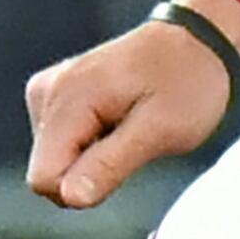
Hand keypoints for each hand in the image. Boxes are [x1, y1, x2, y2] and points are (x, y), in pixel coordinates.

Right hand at [23, 0, 239, 209]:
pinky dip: (93, 141)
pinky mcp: (55, 93)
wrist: (195, 40)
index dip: (84, 188)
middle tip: (134, 142)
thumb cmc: (187, 83)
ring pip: (55, 159)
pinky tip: (120, 118)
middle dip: (91, 171)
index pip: (44, 178)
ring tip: (131, 125)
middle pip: (48, 171)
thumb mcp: (160, 130)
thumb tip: (70, 198)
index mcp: (67, 100)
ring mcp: (48, 90)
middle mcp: (46, 92)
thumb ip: (111, 164)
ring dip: (94, 156)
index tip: (124, 165)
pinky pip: (63, 141)